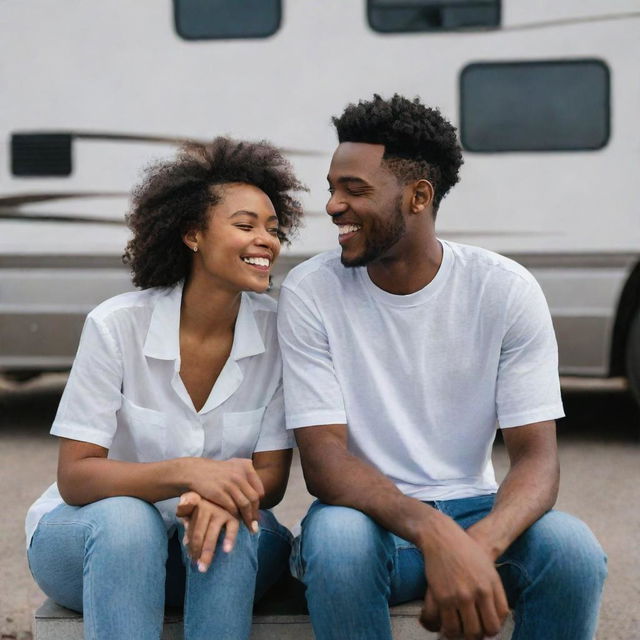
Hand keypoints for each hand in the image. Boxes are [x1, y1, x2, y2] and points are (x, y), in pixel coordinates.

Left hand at [177, 491, 239, 572]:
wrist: (226, 484)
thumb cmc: (207, 500)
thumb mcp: (193, 505)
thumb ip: (188, 523)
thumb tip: (185, 541)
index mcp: (197, 506)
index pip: (191, 530)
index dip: (190, 545)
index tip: (190, 558)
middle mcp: (208, 508)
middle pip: (199, 535)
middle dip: (197, 553)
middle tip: (196, 569)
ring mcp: (222, 511)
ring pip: (212, 535)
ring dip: (208, 552)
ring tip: (204, 567)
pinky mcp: (234, 515)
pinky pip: (232, 529)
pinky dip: (229, 539)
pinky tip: (226, 550)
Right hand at [187, 457, 263, 529]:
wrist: (194, 471)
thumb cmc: (215, 472)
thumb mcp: (233, 466)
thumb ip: (246, 476)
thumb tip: (260, 494)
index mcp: (245, 467)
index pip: (259, 489)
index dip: (259, 503)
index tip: (257, 512)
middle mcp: (239, 474)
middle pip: (254, 498)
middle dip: (255, 514)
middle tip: (255, 525)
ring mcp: (230, 484)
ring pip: (245, 505)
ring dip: (248, 518)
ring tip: (249, 527)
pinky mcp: (220, 493)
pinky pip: (233, 508)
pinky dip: (235, 516)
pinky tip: (235, 521)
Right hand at [419, 515, 508, 639]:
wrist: (441, 537)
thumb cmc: (464, 550)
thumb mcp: (487, 568)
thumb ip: (494, 591)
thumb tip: (498, 616)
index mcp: (490, 585)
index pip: (499, 619)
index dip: (492, 626)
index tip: (484, 624)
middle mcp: (477, 593)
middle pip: (485, 630)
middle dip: (479, 634)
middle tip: (471, 629)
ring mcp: (459, 596)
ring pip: (466, 632)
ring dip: (463, 634)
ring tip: (458, 629)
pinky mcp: (442, 597)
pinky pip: (448, 626)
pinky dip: (448, 630)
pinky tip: (446, 625)